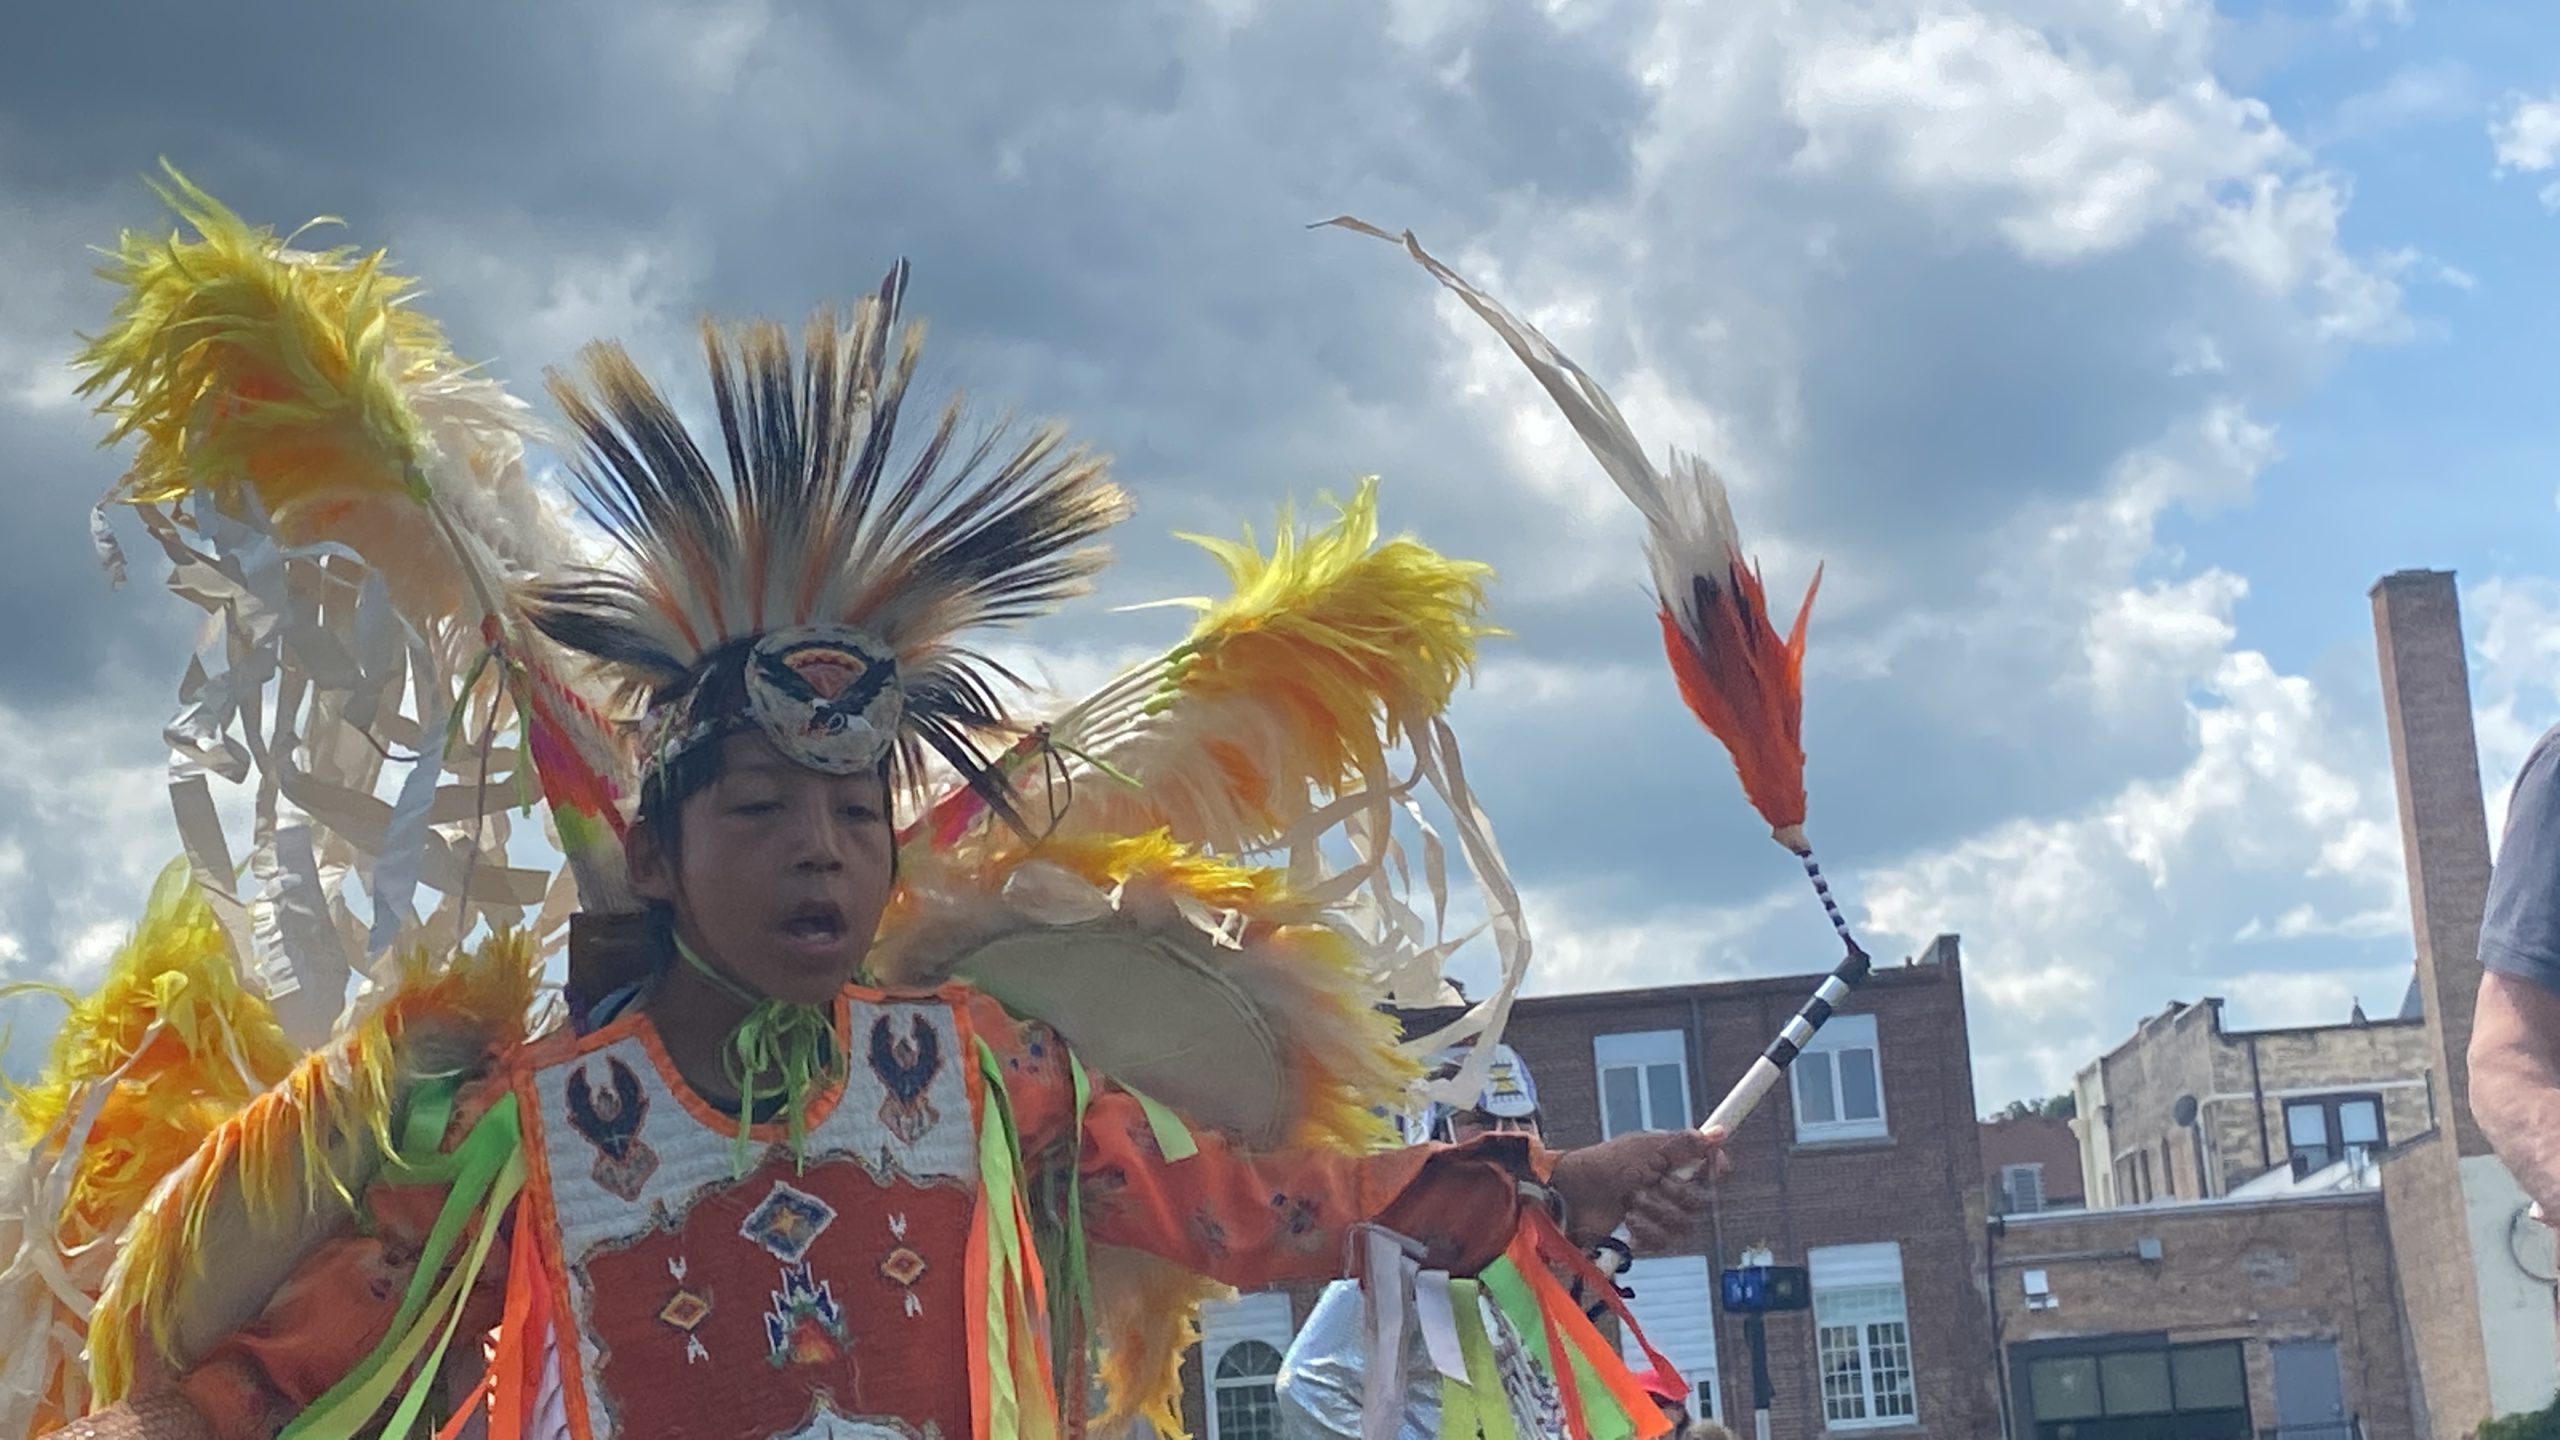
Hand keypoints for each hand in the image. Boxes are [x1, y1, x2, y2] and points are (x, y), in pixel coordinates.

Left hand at [1549, 1127, 1729, 1250]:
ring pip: (1684, 1225)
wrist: (1573, 1194)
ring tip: (1632, 1201)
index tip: (1710, 1168)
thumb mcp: (1645, 1149)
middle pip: (1702, 1202)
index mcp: (1674, 1163)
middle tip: (1651, 1183)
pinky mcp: (1648, 1238)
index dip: (1713, 1171)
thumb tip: (1719, 1133)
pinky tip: (1629, 1221)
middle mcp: (1671, 1190)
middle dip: (1675, 1193)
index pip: (1712, 1170)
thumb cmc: (1604, 1165)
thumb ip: (1684, 1145)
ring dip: (1656, 1212)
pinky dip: (1646, 1231)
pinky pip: (1665, 1244)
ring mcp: (1660, 1216)